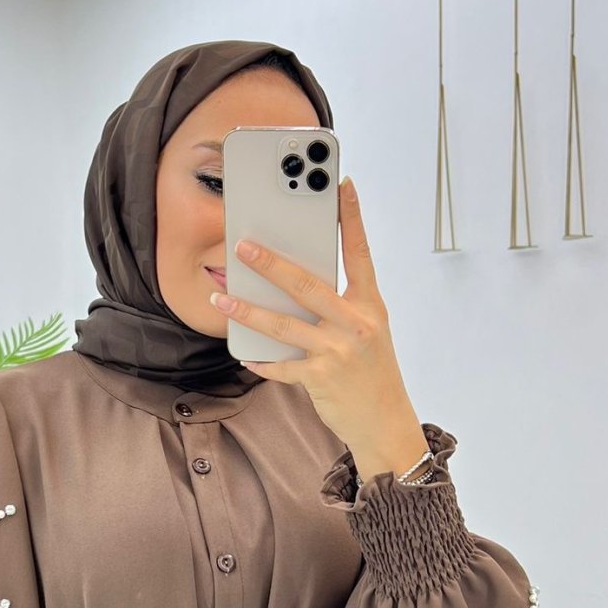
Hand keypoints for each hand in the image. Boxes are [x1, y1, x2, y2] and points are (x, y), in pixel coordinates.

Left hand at [209, 175, 428, 479]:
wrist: (386, 422)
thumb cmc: (371, 372)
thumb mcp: (367, 332)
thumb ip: (339, 307)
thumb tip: (291, 284)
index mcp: (370, 306)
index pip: (360, 253)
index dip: (351, 218)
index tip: (341, 185)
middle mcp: (356, 324)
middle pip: (308, 285)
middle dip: (272, 264)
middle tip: (244, 246)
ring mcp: (338, 352)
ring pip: (284, 325)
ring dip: (247, 311)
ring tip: (221, 299)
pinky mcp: (321, 379)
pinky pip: (281, 366)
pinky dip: (261, 360)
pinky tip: (243, 352)